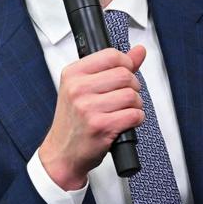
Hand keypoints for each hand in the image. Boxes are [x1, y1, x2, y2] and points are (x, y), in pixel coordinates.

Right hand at [38, 45, 145, 189]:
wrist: (63, 152)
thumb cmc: (74, 120)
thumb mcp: (85, 88)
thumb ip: (113, 68)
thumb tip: (139, 51)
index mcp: (72, 74)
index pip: (111, 55)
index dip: (126, 64)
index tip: (126, 73)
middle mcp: (77, 89)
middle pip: (125, 75)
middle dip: (133, 87)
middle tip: (125, 96)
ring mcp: (88, 108)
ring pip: (131, 96)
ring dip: (135, 105)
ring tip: (123, 111)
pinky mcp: (101, 126)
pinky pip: (134, 115)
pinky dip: (136, 119)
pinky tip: (124, 122)